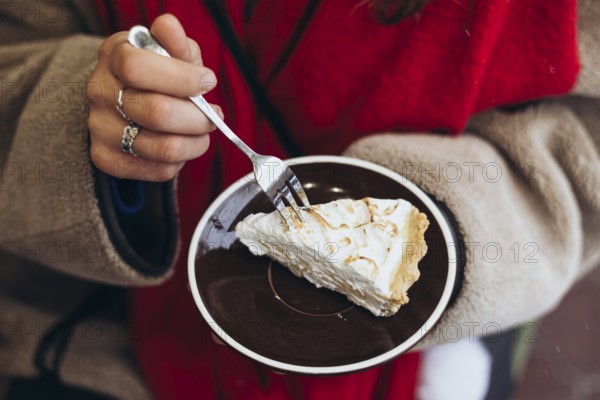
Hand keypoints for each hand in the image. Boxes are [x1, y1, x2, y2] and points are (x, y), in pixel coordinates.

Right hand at [86, 14, 221, 180]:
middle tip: (214, 115)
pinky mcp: (107, 159)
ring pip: (163, 148)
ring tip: (203, 132)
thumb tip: (169, 27)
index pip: (139, 68)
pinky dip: (180, 161)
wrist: (124, 99)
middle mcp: (99, 93)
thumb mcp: (168, 51)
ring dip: (196, 143)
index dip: (182, 78)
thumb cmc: (157, 73)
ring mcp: (100, 128)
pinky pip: (159, 171)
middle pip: (158, 113)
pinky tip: (181, 144)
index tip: (208, 81)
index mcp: (113, 56)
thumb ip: (174, 41)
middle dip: (199, 117)